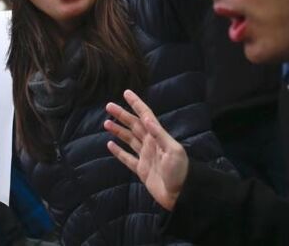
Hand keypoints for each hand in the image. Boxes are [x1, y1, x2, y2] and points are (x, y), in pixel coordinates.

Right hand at [104, 89, 187, 210]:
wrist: (181, 195)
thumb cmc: (180, 171)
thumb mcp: (173, 151)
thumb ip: (159, 134)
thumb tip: (146, 118)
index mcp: (158, 137)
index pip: (145, 116)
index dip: (136, 104)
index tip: (126, 93)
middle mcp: (151, 144)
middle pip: (134, 126)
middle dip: (122, 115)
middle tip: (109, 106)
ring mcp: (145, 156)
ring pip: (129, 140)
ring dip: (118, 131)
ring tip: (106, 123)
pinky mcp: (141, 170)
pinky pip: (127, 159)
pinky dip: (118, 152)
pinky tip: (110, 145)